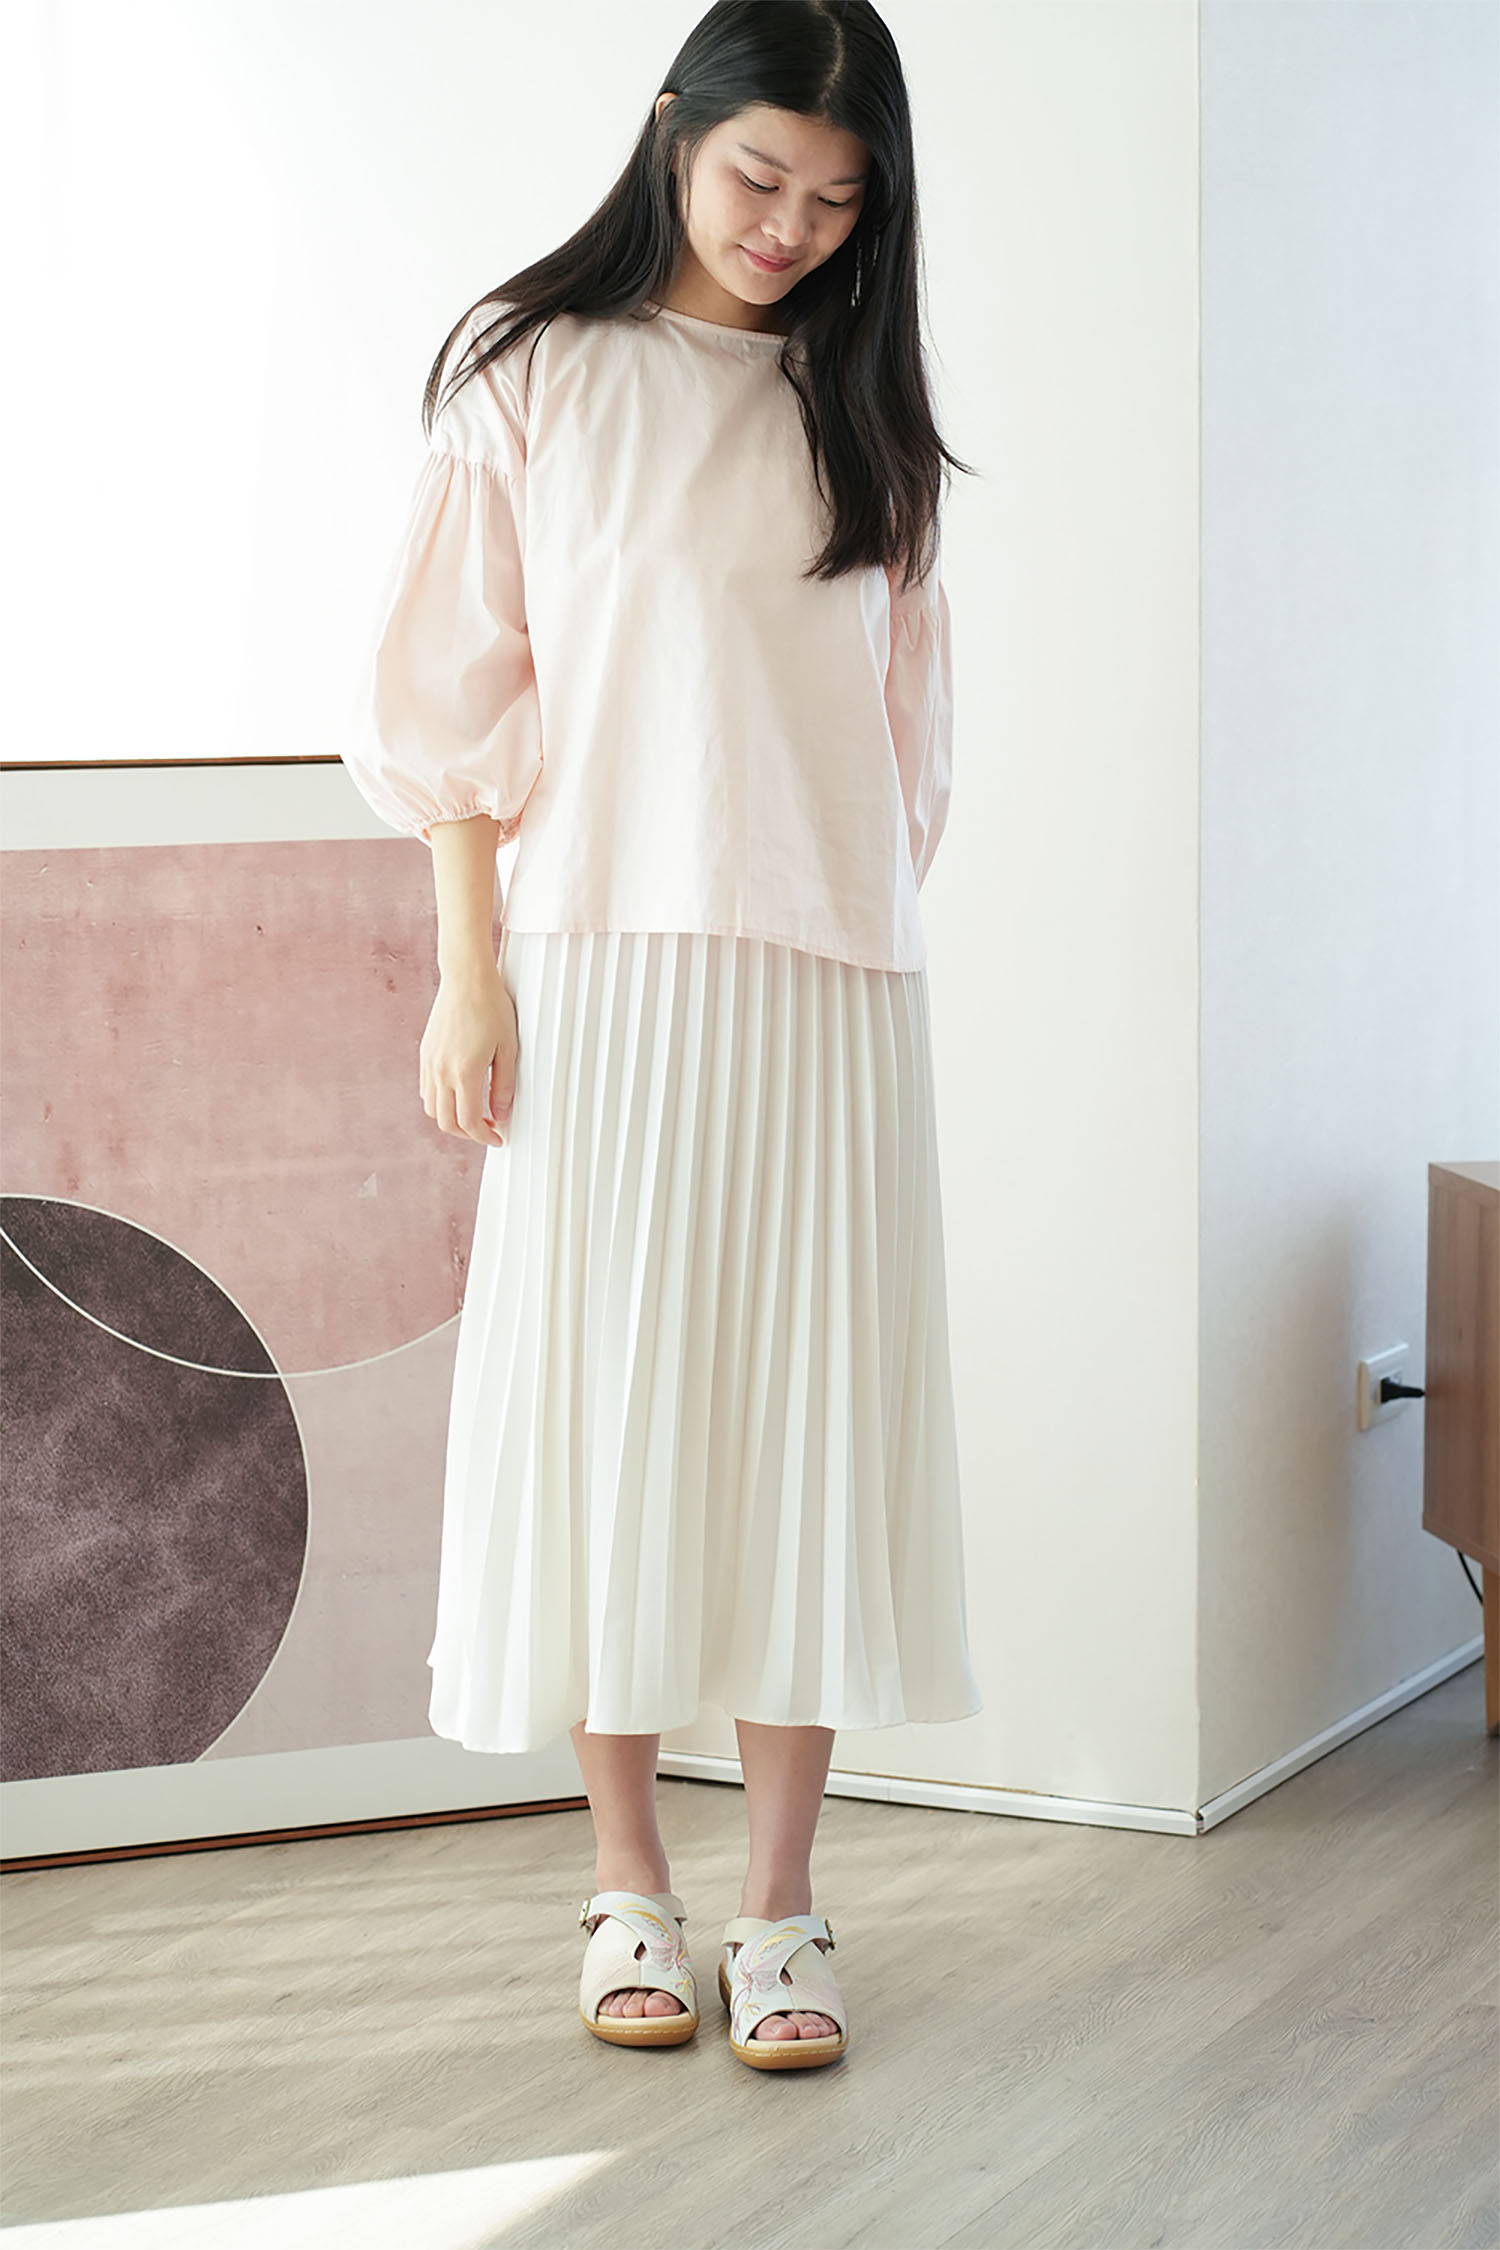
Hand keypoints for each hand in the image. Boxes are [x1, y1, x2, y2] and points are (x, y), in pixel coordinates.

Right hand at [419, 959, 517, 1147]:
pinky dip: (440, 1102)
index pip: (469, 1122)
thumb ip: (503, 1086)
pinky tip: (459, 1094)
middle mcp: (441, 1071)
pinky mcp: (425, 1054)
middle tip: (488, 1130)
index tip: (497, 1138)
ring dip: (452, 1119)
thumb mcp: (507, 1049)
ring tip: (475, 1113)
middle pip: (446, 1122)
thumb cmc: (491, 1007)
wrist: (466, 978)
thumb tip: (501, 1114)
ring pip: (432, 1109)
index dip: (484, 1137)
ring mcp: (429, 1063)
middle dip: (467, 1134)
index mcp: (464, 1072)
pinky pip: (427, 1090)